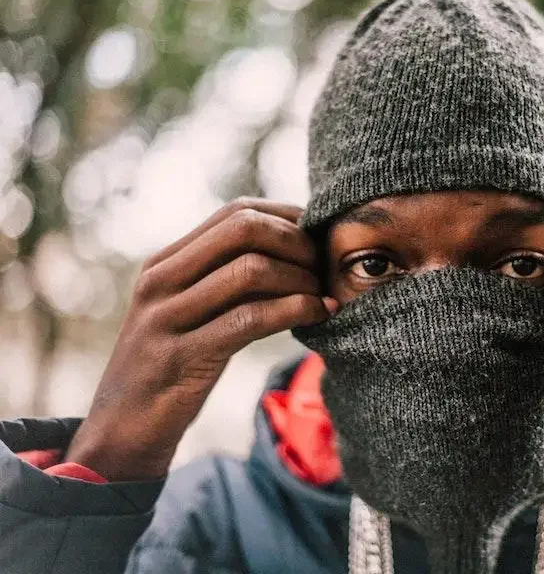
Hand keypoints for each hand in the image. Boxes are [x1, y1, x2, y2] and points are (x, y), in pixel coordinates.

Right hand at [66, 198, 335, 481]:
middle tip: (324, 267)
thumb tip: (292, 250)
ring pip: (251, 270)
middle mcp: (161, 280)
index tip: (319, 238)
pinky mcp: (183, 355)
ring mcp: (168, 316)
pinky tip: (319, 315)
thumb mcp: (188, 313)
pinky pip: (250, 318)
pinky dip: (296, 310)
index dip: (287, 217)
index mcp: (164, 263)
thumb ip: (224, 280)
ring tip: (324, 294)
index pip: (235, 212)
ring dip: (301, 278)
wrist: (122, 429)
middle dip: (296, 242)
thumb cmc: (171, 368)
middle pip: (244, 229)